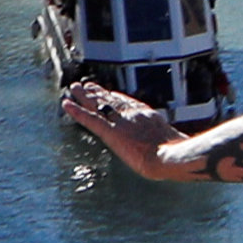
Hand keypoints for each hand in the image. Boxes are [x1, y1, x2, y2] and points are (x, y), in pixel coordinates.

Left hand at [63, 81, 188, 176]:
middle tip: (87, 85)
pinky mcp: (110, 132)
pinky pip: (90, 119)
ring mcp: (120, 122)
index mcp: (148, 116)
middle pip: (111, 100)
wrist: (169, 155)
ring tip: (73, 88)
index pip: (128, 102)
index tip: (108, 91)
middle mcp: (132, 115)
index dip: (115, 96)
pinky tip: (66, 104)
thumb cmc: (175, 156)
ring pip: (98, 105)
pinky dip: (76, 111)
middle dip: (98, 93)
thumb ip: (166, 143)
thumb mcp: (172, 145)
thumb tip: (173, 149)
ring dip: (84, 96)